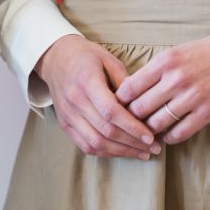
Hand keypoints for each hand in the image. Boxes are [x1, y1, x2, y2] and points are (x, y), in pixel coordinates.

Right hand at [34, 35, 162, 159]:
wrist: (56, 58)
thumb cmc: (86, 56)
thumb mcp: (109, 59)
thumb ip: (126, 82)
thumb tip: (144, 106)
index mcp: (86, 81)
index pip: (111, 111)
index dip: (132, 127)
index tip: (151, 136)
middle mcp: (75, 100)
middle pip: (105, 130)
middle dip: (132, 143)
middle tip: (153, 148)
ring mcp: (68, 115)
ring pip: (96, 142)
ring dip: (121, 152)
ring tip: (142, 153)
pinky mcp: (64, 124)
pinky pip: (85, 145)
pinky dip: (105, 152)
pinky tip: (122, 151)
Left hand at [115, 28, 209, 144]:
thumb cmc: (207, 52)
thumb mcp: (176, 52)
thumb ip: (155, 71)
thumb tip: (130, 92)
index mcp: (165, 61)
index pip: (128, 88)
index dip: (119, 102)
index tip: (118, 107)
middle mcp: (176, 79)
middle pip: (139, 109)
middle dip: (131, 119)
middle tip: (129, 124)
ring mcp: (193, 97)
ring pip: (157, 124)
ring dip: (150, 130)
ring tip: (148, 131)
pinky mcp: (209, 112)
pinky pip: (180, 133)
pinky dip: (170, 137)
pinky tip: (168, 134)